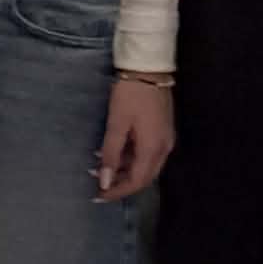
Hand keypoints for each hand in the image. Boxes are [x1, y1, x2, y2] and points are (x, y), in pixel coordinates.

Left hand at [97, 75, 174, 200]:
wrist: (148, 67)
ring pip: (145, 165)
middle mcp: (163, 148)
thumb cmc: (130, 94)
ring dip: (124, 170)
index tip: (98, 196)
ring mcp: (164, 139)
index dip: (118, 191)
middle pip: (143, 177)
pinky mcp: (161, 130)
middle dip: (121, 184)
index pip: (137, 181)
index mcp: (153, 148)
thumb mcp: (117, 124)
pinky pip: (146, 153)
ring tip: (99, 168)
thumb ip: (111, 154)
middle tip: (98, 187)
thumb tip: (104, 182)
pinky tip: (112, 153)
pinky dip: (130, 158)